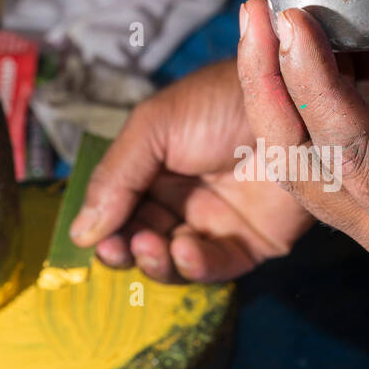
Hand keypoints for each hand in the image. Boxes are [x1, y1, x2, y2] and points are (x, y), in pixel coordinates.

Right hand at [66, 59, 313, 281]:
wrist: (289, 101)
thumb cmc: (220, 101)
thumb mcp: (154, 128)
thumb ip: (115, 178)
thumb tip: (79, 234)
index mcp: (154, 172)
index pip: (118, 213)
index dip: (104, 231)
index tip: (95, 239)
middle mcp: (183, 201)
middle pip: (141, 243)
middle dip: (126, 251)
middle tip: (121, 246)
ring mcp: (217, 224)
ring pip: (174, 264)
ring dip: (156, 262)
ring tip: (150, 244)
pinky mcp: (251, 242)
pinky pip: (216, 267)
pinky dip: (195, 265)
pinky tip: (183, 248)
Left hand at [236, 0, 368, 288]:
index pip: (349, 150)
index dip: (313, 81)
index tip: (290, 18)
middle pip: (303, 165)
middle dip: (270, 86)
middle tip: (254, 12)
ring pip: (306, 169)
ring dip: (285, 97)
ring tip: (275, 25)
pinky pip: (331, 165)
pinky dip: (321, 111)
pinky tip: (331, 56)